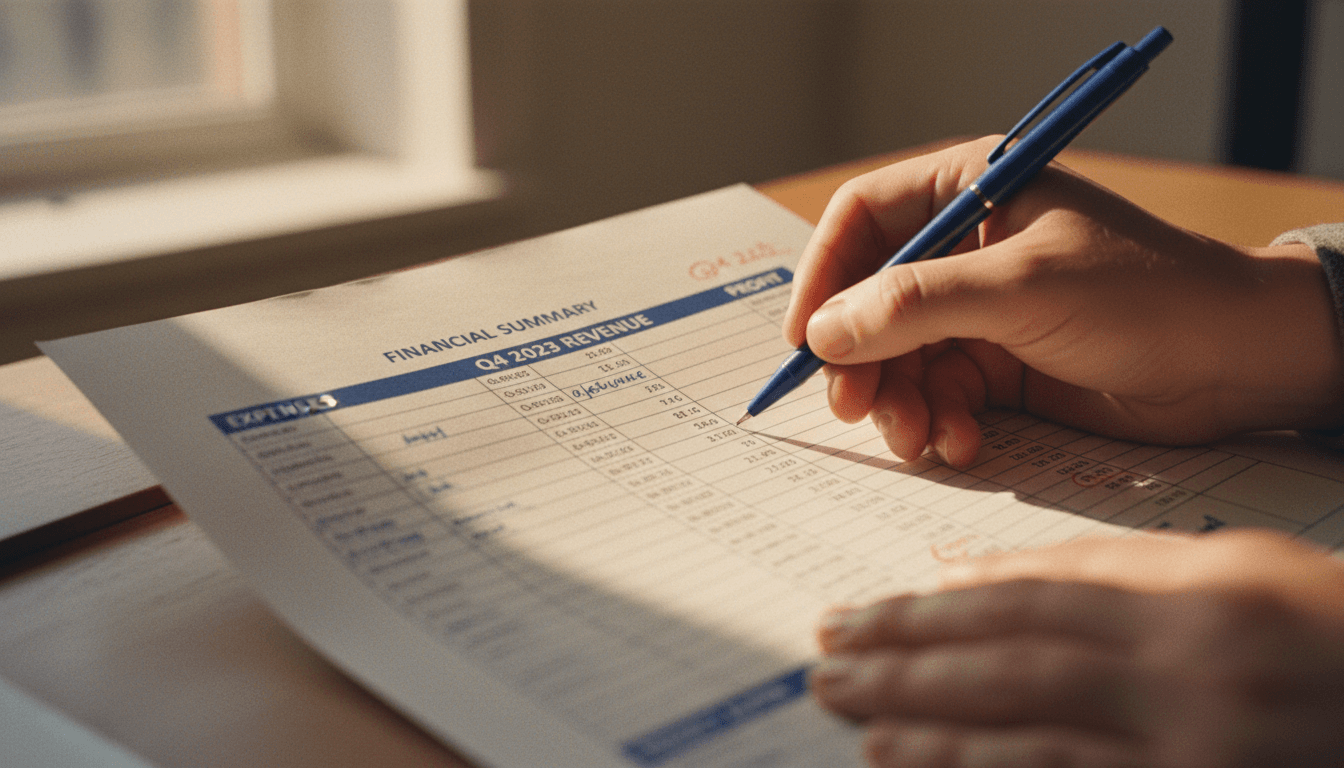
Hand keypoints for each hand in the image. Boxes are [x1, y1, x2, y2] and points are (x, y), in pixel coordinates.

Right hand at [783, 137, 1343, 466]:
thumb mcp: (1020, 288)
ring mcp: (983, 312)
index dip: (823, 275)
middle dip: (860, 358)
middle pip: (870, 300)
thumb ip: (914, 306)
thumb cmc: (1144, 294)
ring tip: (919, 438)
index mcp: (972, 190)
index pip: (863, 219)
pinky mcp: (1002, 368)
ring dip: (899, 403)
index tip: (805, 337)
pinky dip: (939, 425)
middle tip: (854, 407)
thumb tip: (824, 333)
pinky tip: (961, 445)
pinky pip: (939, 396)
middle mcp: (968, 248)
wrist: (1237, 363)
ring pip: (899, 358)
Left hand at [810, 531, 1343, 766]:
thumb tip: (967, 567)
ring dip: (933, 735)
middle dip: (907, 668)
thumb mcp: (1228, 568)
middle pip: (1010, 667)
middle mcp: (1185, 678)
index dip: (926, 612)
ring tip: (858, 723)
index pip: (1023, 602)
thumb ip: (1099, 566)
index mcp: (1189, 601)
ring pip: (1034, 739)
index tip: (855, 616)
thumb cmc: (1326, 625)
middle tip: (826, 665)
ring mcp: (1192, 753)